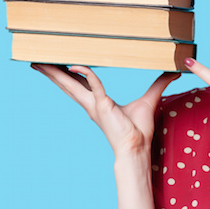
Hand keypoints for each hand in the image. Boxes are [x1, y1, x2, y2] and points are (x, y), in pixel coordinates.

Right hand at [31, 64, 179, 157]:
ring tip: (40, 62)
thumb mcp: (150, 99)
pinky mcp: (103, 106)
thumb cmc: (140, 129)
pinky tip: (77, 65)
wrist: (137, 148)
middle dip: (52, 72)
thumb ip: (160, 83)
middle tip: (36, 60)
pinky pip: (94, 85)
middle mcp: (91, 104)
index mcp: (98, 103)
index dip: (68, 74)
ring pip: (71, 84)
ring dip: (56, 73)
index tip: (60, 64)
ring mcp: (95, 106)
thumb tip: (173, 72)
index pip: (79, 85)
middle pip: (67, 84)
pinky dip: (86, 74)